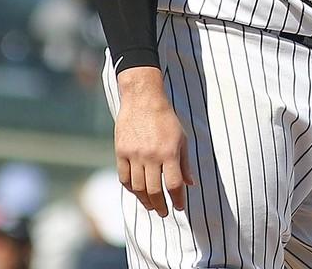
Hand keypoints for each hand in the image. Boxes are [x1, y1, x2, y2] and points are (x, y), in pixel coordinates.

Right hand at [115, 67, 193, 216]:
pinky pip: (124, 177)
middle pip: (154, 190)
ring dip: (145, 201)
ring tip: (151, 206)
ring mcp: (134, 154)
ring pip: (138, 188)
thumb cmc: (166, 118)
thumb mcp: (182, 138)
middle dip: (160, 206)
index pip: (173, 185)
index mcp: (169, 152)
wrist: (142, 99)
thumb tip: (190, 184)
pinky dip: (130, 188)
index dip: (177, 200)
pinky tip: (137, 192)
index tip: (179, 208)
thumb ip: (185, 162)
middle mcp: (151, 156)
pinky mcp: (121, 151)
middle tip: (164, 212)